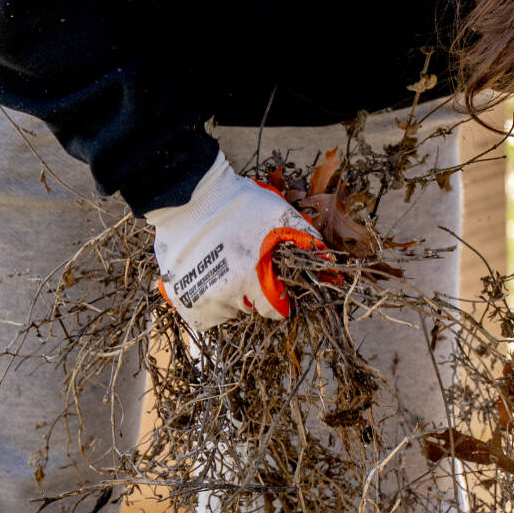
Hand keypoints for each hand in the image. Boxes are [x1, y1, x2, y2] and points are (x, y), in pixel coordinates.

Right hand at [146, 152, 322, 330]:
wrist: (190, 197)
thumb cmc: (239, 204)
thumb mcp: (280, 215)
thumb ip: (306, 242)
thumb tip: (332, 266)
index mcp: (253, 276)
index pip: (274, 311)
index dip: (279, 300)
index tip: (275, 288)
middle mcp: (226, 292)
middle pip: (251, 309)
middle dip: (253, 293)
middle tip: (246, 267)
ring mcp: (201, 297)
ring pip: (228, 312)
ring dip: (230, 298)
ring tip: (225, 267)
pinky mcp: (180, 298)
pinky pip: (204, 315)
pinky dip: (209, 303)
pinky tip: (209, 278)